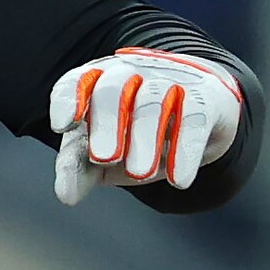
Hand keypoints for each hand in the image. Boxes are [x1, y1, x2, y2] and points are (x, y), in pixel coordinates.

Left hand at [48, 49, 243, 204]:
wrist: (202, 114)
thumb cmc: (139, 133)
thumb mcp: (105, 153)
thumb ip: (80, 170)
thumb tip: (66, 195)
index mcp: (98, 83)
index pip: (77, 81)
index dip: (68, 98)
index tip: (63, 125)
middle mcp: (132, 73)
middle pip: (113, 88)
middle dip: (107, 122)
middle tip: (105, 158)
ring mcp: (170, 80)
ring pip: (153, 100)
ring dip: (144, 137)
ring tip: (139, 175)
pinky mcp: (206, 97)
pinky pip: (195, 117)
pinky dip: (186, 149)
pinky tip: (179, 180)